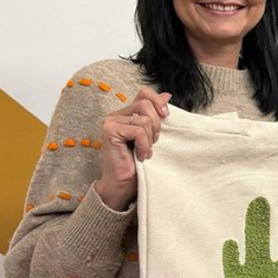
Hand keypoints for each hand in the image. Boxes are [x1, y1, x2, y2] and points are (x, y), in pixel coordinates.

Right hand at [94, 89, 170, 209]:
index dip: (158, 101)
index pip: (144, 93)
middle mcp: (116, 114)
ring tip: (145, 151)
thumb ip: (156, 115)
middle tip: (153, 142)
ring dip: (150, 139)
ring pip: (144, 120)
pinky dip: (144, 145)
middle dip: (156, 125)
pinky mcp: (110, 131)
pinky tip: (140, 156)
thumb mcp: (152, 135)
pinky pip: (138, 131)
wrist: (124, 183)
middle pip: (146, 105)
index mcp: (126, 113)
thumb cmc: (138, 162)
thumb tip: (167, 95)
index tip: (166, 115)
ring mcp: (111, 122)